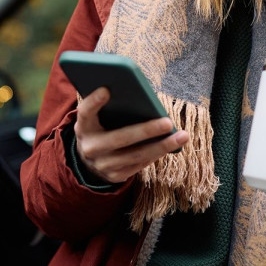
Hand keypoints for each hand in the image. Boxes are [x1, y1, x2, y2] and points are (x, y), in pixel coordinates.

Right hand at [74, 87, 188, 183]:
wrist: (90, 161)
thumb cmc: (101, 128)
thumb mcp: (97, 118)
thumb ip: (110, 107)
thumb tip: (139, 95)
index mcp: (83, 126)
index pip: (85, 112)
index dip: (94, 102)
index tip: (106, 89)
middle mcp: (90, 147)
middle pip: (120, 138)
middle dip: (146, 130)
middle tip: (168, 122)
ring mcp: (103, 165)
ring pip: (136, 155)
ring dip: (162, 145)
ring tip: (182, 136)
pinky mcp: (115, 176)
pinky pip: (141, 164)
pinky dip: (158, 152)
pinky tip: (174, 144)